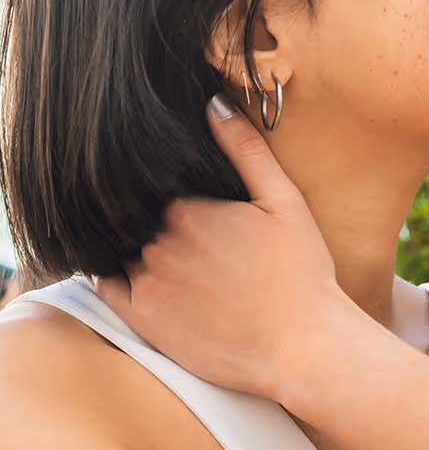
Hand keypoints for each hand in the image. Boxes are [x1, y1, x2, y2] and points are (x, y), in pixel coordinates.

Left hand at [97, 95, 344, 401]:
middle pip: (136, 210)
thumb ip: (246, 150)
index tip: (180, 179)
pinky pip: (105, 286)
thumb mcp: (284, 200)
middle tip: (182, 215)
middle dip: (148, 206)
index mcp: (189, 208)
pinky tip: (133, 265)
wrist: (302, 346)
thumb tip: (213, 102)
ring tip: (163, 239)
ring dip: (129, 235)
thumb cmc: (300, 271)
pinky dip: (111, 269)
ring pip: (118, 244)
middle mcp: (157, 243)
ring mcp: (146, 284)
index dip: (165, 176)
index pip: (155, 178)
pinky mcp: (143, 321)